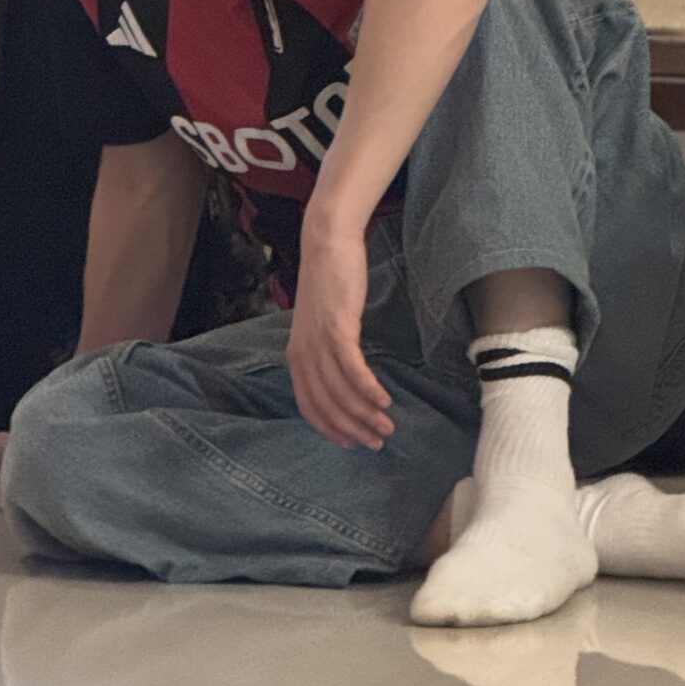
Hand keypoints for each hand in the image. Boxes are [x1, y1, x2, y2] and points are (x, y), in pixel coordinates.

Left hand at [288, 215, 392, 450]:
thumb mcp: (321, 322)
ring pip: (341, 391)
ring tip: (387, 425)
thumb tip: (344, 377)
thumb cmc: (329, 281)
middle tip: (377, 441)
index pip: (309, 405)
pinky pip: (353, 369)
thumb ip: (326, 350)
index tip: (352, 443)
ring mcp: (319, 340)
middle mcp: (304, 352)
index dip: (330, 429)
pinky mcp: (337, 327)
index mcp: (297, 354)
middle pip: (326, 404)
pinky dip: (368, 389)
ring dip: (365, 414)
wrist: (327, 241)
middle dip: (352, 428)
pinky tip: (384, 400)